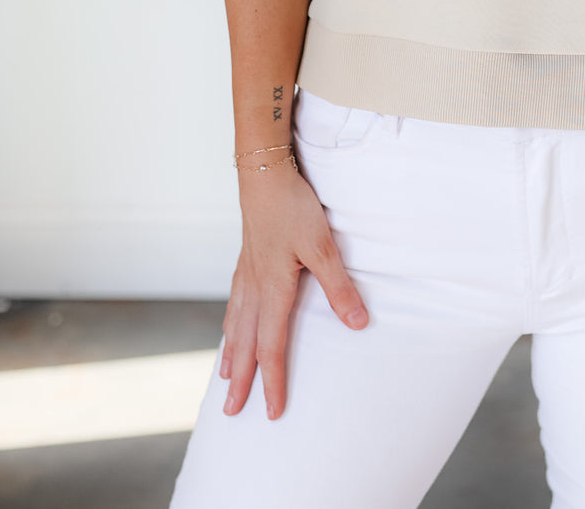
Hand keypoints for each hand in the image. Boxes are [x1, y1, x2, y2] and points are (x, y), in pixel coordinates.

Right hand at [219, 163, 368, 420]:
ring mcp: (247, 271)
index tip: (272, 412)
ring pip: (236, 323)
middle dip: (242, 380)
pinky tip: (230, 325)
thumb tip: (358, 324)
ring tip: (226, 377)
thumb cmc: (292, 207)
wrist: (263, 172)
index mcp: (272, 289)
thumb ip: (338, 287)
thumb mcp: (323, 246)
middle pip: (246, 343)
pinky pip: (235, 300)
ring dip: (232, 353)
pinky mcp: (246, 255)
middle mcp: (254, 286)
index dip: (273, 381)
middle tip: (231, 412)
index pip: (272, 347)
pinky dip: (231, 321)